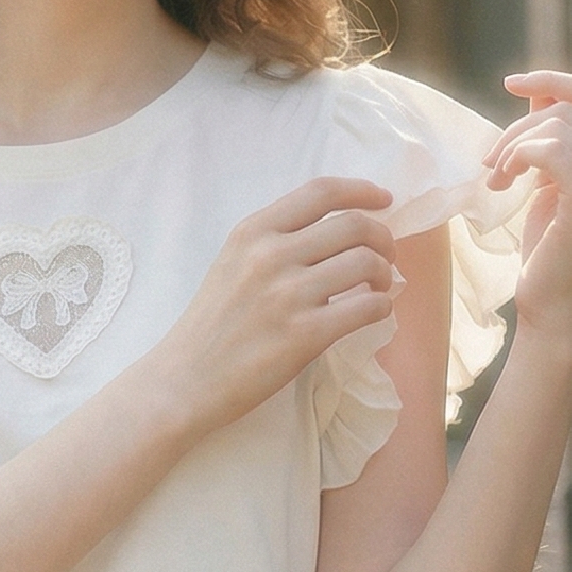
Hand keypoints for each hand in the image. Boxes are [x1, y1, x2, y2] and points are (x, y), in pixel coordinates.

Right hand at [155, 176, 398, 436]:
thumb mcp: (231, 264)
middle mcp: (271, 255)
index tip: (383, 200)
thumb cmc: (211, 325)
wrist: (185, 380)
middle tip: (385, 256)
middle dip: (382, 238)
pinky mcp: (305, 335)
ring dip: (385, 274)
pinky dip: (381, 307)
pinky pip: (368, 307)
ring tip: (378, 288)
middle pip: (354, 225)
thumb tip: (337, 233)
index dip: (362, 191)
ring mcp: (289, 295)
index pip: (321, 192)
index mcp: (252, 232)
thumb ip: (274, 243)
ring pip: (367, 263)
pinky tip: (373, 313)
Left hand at [484, 71, 571, 359]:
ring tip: (495, 179)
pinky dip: (517, 157)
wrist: (557, 308)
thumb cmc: (552, 249)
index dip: (552, 79)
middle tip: (491, 164)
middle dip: (518, 128)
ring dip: (511, 148)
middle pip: (567, 108)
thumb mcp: (554, 182)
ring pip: (553, 126)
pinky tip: (502, 183)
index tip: (510, 83)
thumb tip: (538, 89)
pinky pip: (548, 149)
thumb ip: (555, 137)